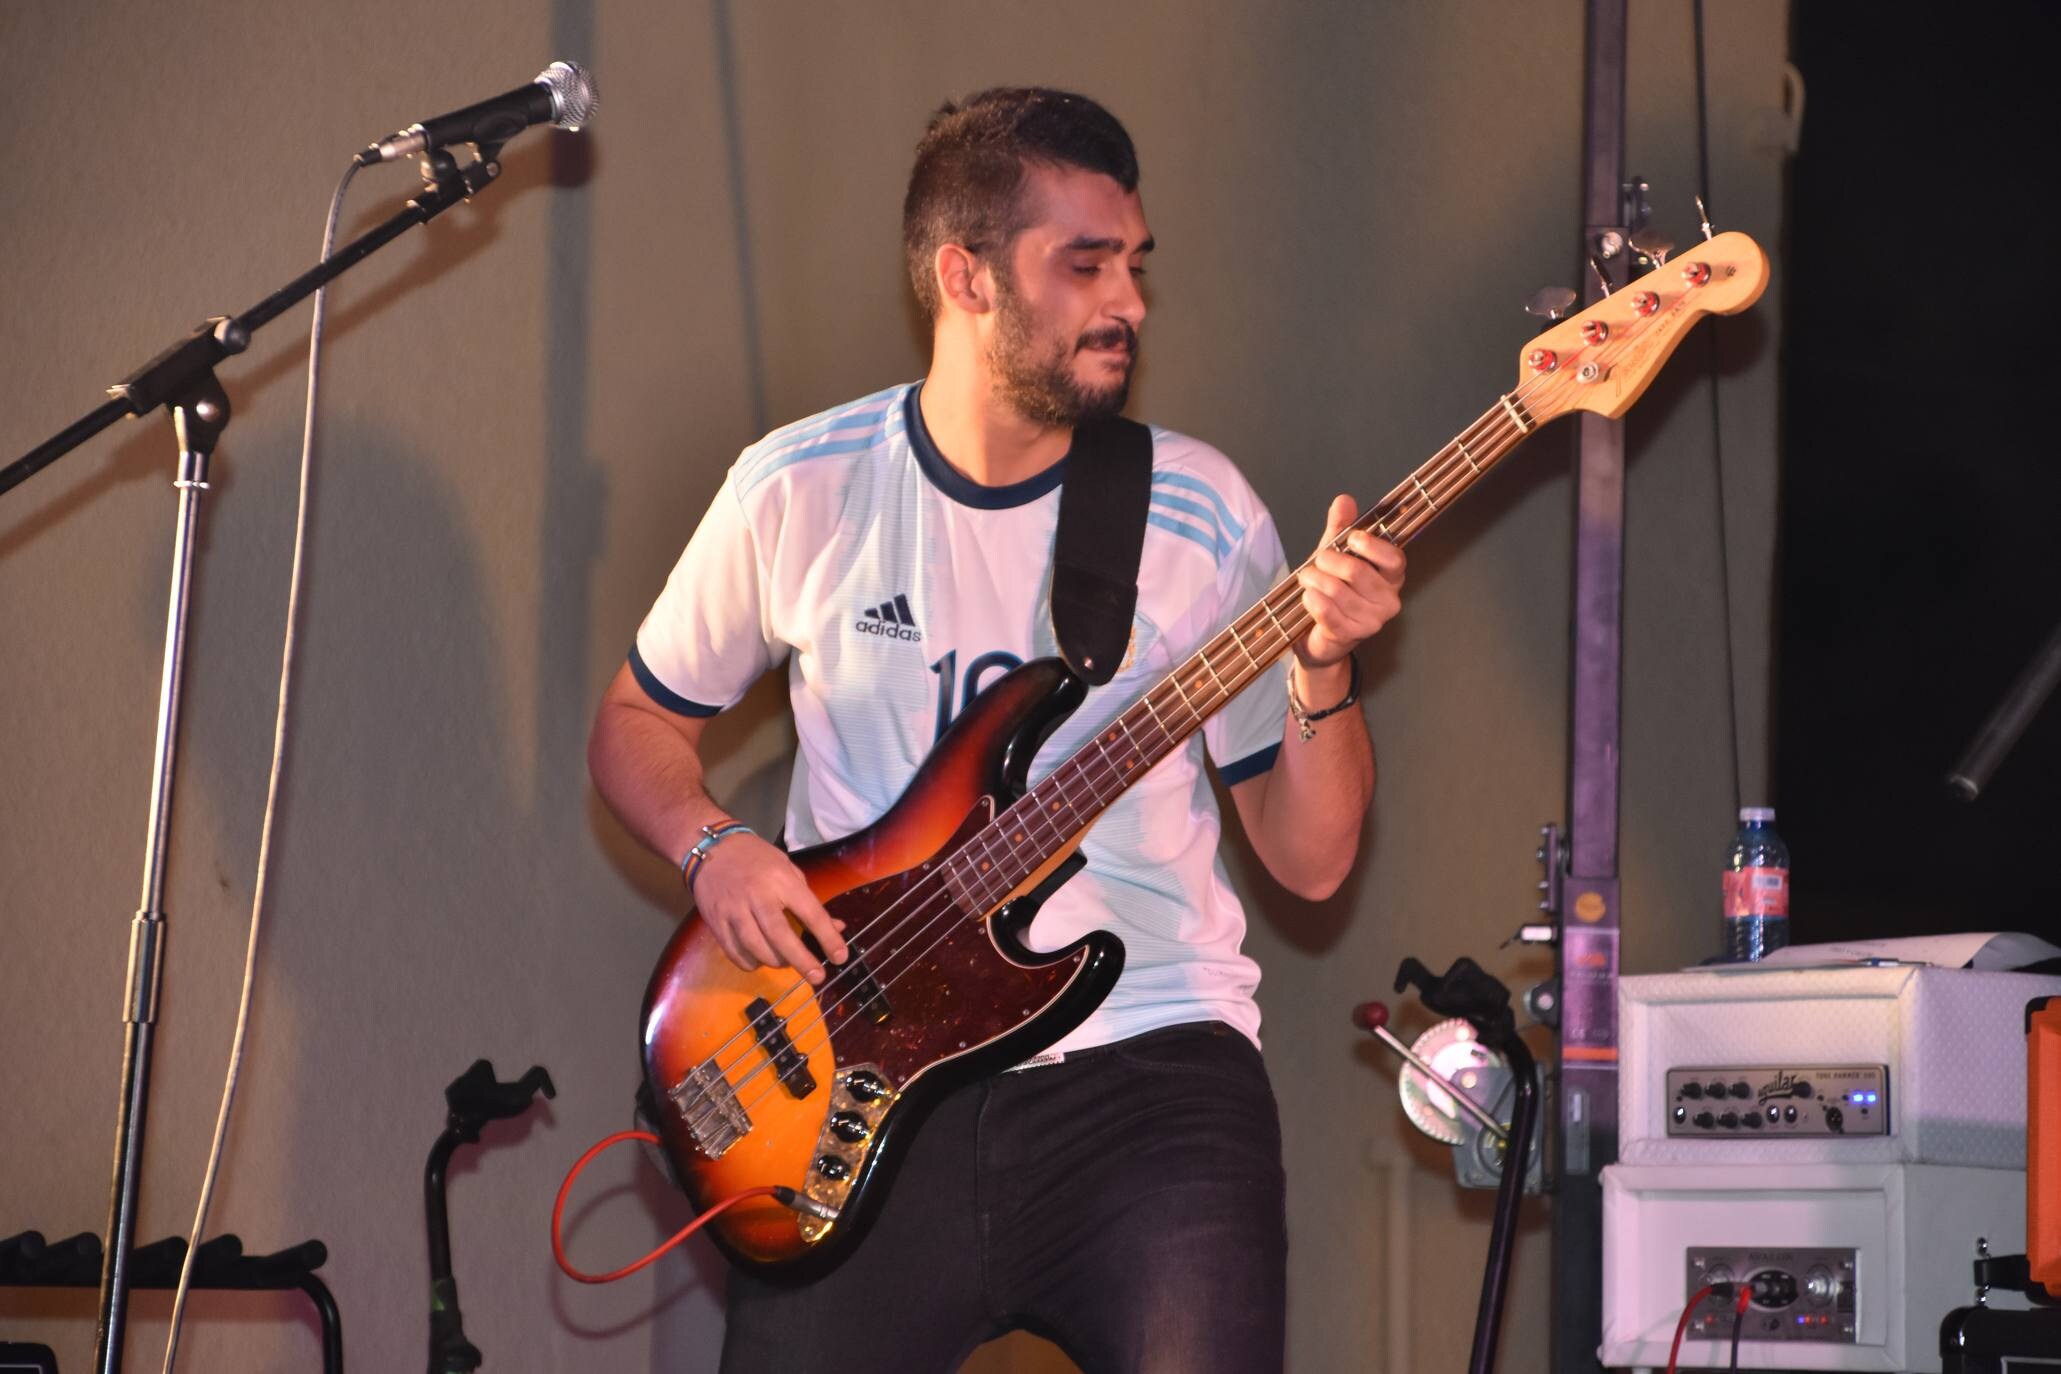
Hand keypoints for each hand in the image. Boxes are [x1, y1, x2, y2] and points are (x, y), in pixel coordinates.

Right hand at [691, 832, 849, 983]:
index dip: (827, 937)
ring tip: (786, 963)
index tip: (840, 956)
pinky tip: (759, 960)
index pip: (810, 913)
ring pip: (756, 947)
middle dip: (802, 960)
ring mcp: (733, 910)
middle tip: (817, 977)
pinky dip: (750, 962)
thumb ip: (809, 901)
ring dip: (775, 962)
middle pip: (780, 936)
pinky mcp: (716, 921)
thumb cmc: (757, 858)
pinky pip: (734, 952)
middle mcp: (757, 896)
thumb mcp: (788, 870)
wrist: (712, 849)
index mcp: (781, 880)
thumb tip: (836, 928)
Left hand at [1295, 494, 1404, 669]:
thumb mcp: (1335, 556)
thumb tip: (1344, 500)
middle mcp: (1388, 600)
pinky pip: (1325, 609)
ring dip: (1313, 580)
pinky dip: (1310, 599)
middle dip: (1327, 561)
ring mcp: (1372, 621)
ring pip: (1335, 589)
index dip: (1372, 546)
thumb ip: (1340, 528)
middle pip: (1356, 571)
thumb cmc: (1333, 591)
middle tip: (1317, 562)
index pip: (1395, 559)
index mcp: (1392, 577)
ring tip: (1308, 580)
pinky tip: (1309, 598)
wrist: (1320, 637)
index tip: (1352, 538)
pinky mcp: (1351, 635)